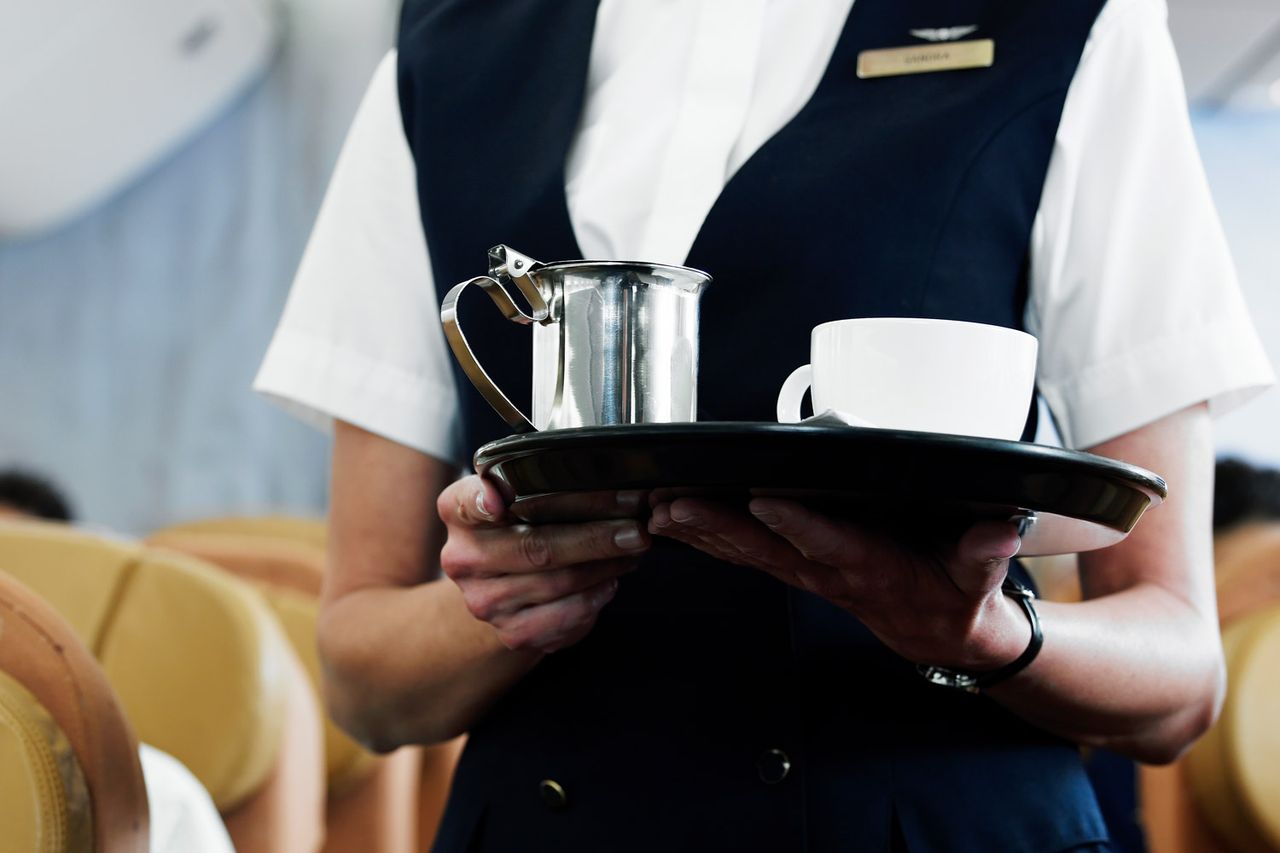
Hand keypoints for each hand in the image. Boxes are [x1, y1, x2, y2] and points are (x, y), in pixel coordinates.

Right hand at [438, 476, 649, 653]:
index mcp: (458, 512)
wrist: (499, 590)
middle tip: (636, 527)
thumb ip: (531, 481)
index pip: (466, 503)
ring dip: (605, 565)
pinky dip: (596, 596)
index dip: (482, 501)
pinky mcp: (512, 632)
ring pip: (559, 582)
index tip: (498, 500)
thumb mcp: (512, 495)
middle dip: (595, 536)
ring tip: (633, 549)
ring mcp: (485, 601)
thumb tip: (600, 474)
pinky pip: (566, 616)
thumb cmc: (518, 529)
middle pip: (536, 546)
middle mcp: (463, 558)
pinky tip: (611, 581)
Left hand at [648, 497, 1028, 670]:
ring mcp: (804, 574)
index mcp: (871, 567)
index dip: (797, 524)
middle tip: (674, 505)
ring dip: (697, 532)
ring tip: (655, 510)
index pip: (829, 543)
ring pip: (744, 552)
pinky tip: (669, 523)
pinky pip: (742, 555)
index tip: (763, 501)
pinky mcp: (794, 570)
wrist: (936, 633)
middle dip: (716, 526)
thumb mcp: (978, 580)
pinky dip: (704, 539)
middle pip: (765, 548)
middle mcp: (827, 571)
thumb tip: (999, 531)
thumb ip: (984, 555)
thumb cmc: (955, 596)